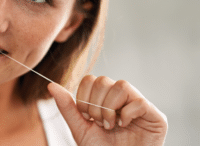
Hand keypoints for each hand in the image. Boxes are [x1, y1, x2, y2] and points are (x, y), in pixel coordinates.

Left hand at [48, 75, 167, 145]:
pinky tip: (125, 126)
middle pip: (103, 81)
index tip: (87, 117)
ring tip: (111, 126)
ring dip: (110, 109)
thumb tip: (51, 85)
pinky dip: (127, 115)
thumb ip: (67, 107)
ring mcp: (139, 105)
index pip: (90, 79)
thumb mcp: (80, 128)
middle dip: (96, 105)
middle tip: (100, 123)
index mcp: (104, 98)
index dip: (84, 97)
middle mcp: (122, 98)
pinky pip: (139, 101)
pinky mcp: (155, 116)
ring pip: (121, 86)